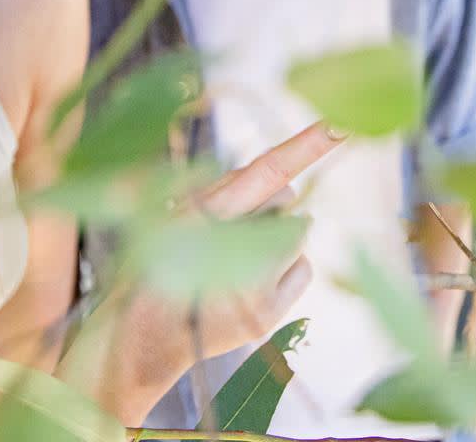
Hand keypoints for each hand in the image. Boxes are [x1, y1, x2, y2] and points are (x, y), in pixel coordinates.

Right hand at [60, 122, 343, 422]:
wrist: (137, 349)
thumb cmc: (149, 271)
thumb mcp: (167, 217)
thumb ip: (217, 191)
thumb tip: (276, 180)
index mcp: (197, 218)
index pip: (263, 173)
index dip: (303, 147)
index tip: (338, 126)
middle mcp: (230, 255)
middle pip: (282, 196)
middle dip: (269, 199)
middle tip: (227, 224)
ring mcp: (253, 290)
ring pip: (293, 232)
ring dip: (274, 234)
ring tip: (230, 258)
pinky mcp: (267, 317)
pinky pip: (303, 268)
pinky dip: (287, 265)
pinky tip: (250, 279)